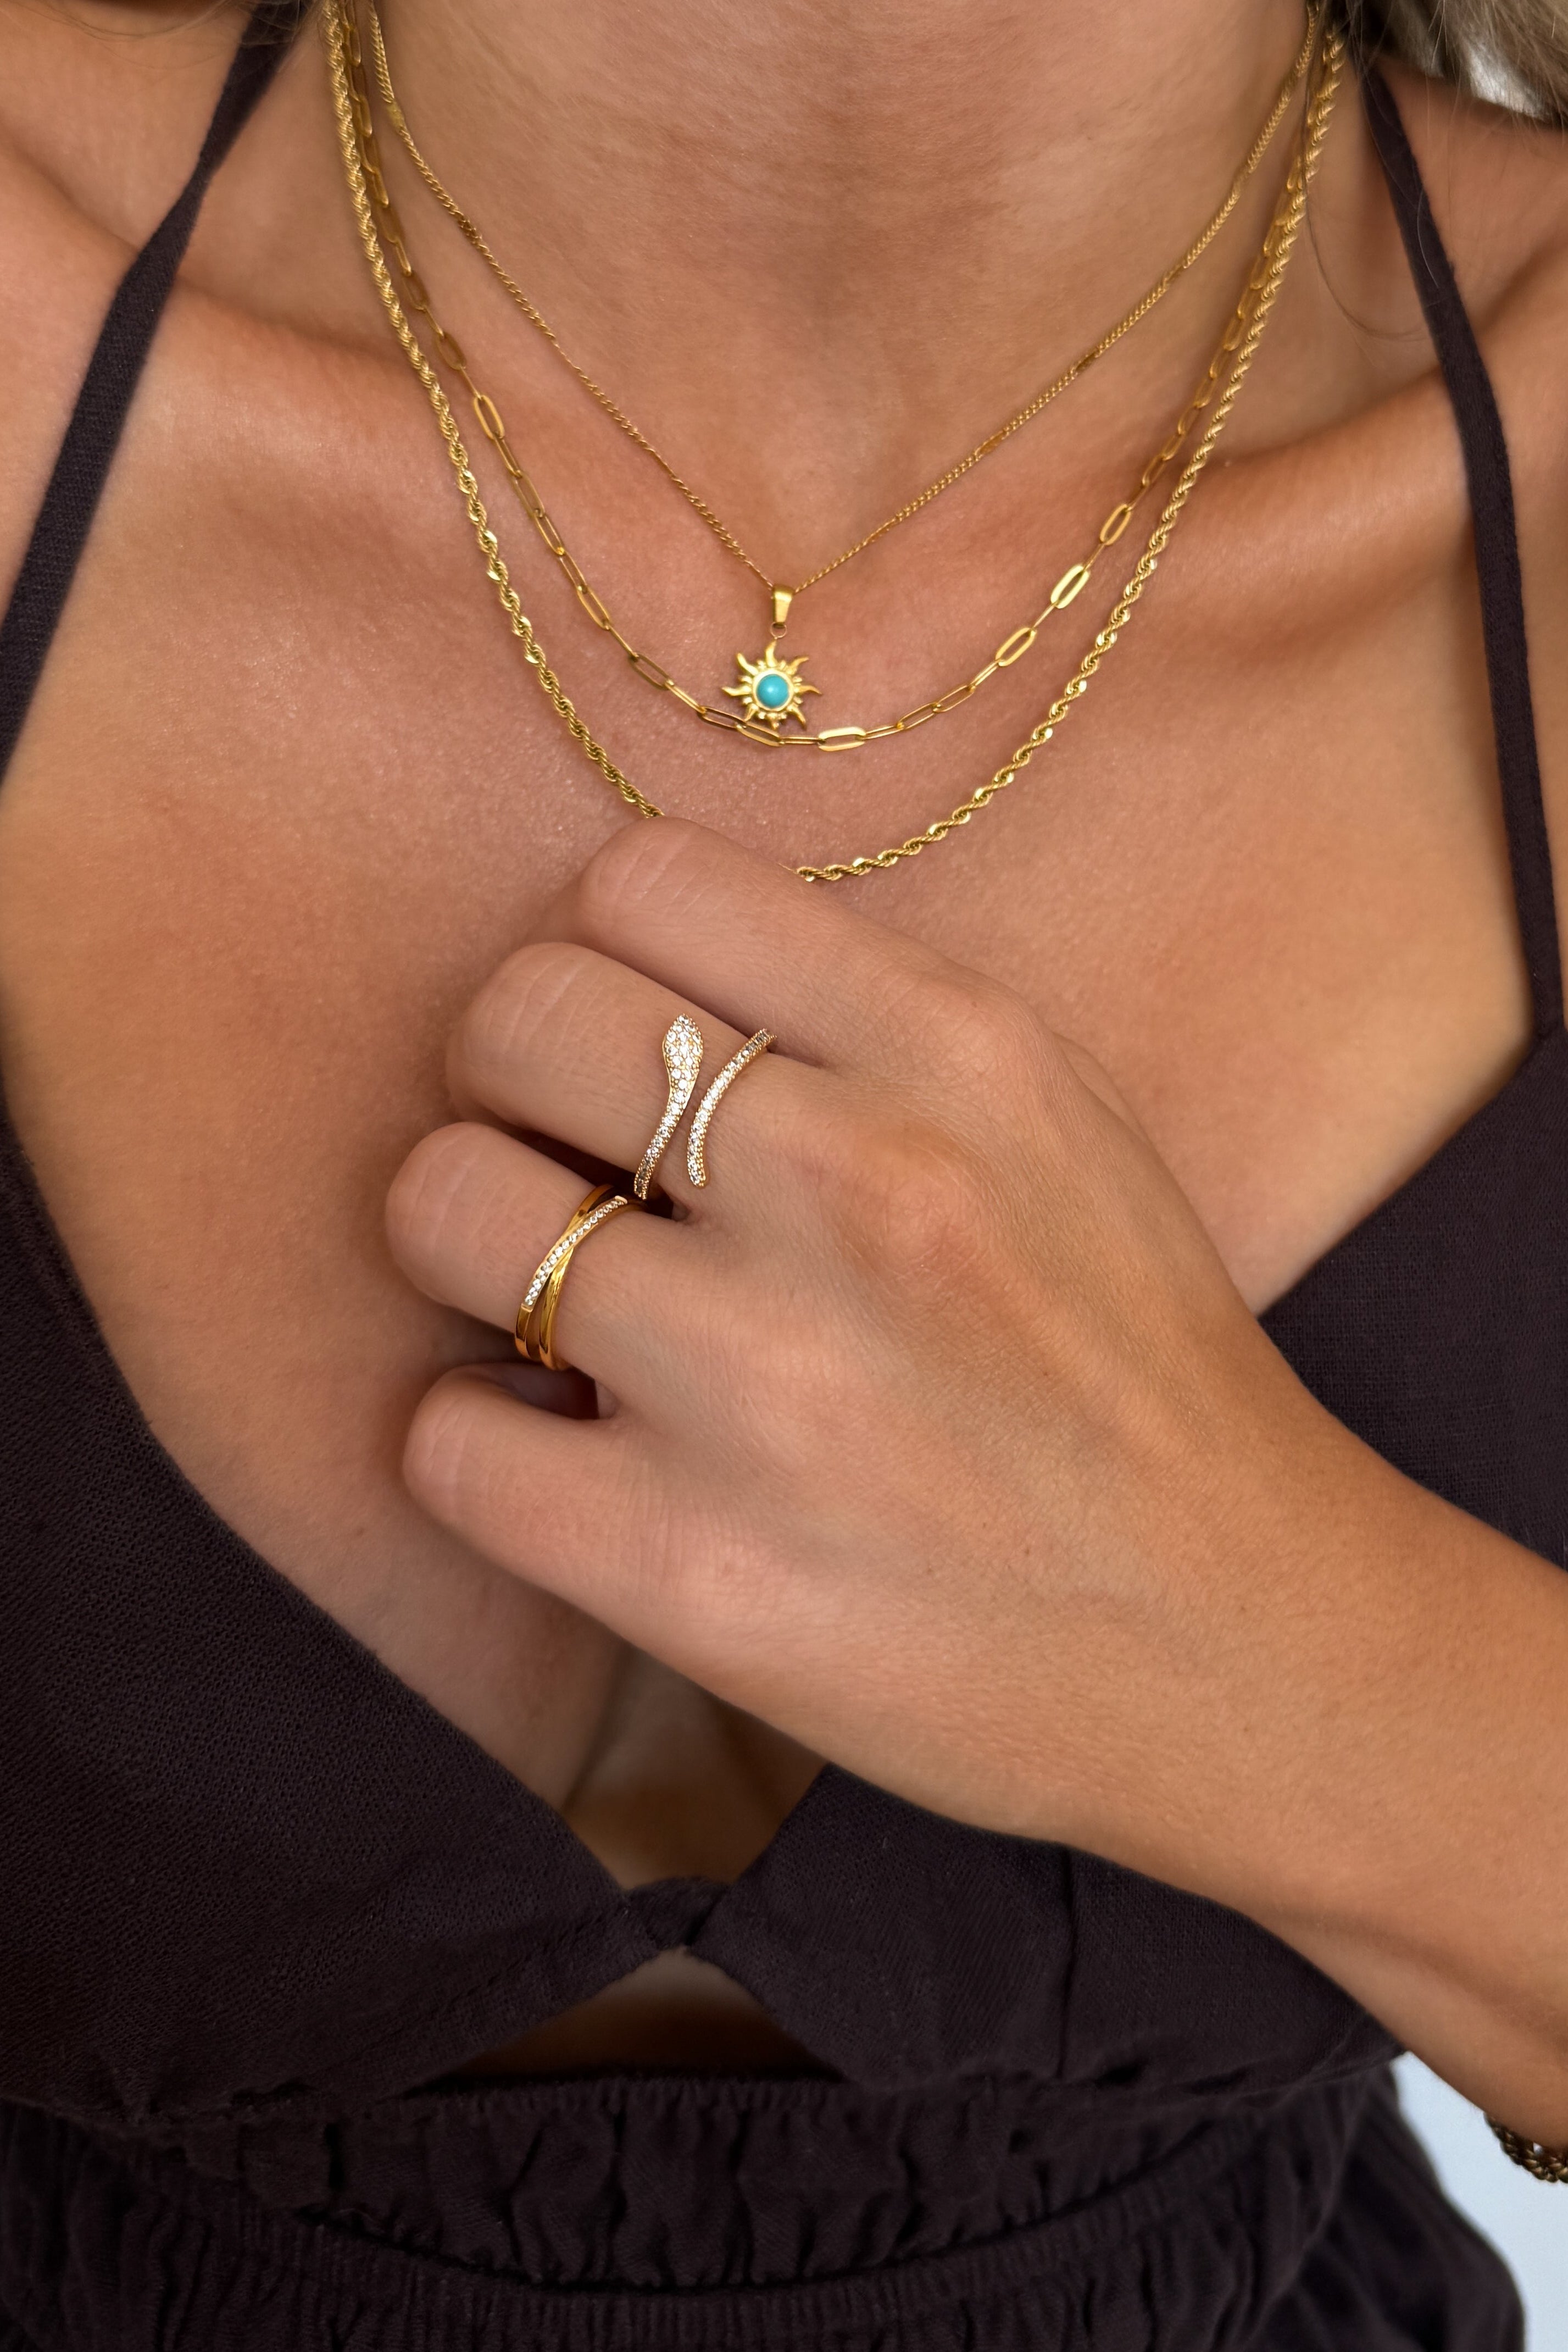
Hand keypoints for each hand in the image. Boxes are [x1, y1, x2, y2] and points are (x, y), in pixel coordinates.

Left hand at [386, 817, 1338, 1874]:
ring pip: (445, 1209)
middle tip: (566, 1177)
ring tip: (567, 1322)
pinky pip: (442, 1436)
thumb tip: (630, 990)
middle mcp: (865, 1188)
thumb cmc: (1130, 1377)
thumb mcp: (1058, 1125)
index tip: (626, 1055)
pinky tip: (572, 1456)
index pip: (638, 877)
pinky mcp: (690, 1571)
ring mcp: (770, 1386)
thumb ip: (861, 1028)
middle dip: (507, 1091)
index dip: (595, 964)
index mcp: (959, 1052)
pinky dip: (482, 1440)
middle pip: (515, 1017)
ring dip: (478, 1261)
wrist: (1242, 1643)